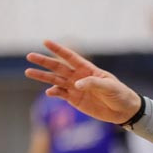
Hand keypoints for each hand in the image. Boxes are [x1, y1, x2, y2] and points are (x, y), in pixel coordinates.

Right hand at [25, 41, 141, 124]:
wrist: (124, 111)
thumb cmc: (119, 94)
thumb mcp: (109, 86)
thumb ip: (92, 83)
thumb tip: (76, 84)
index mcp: (88, 69)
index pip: (70, 57)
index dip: (58, 50)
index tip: (45, 42)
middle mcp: (79, 77)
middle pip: (58, 67)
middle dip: (44, 62)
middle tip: (30, 56)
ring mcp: (75, 88)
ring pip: (56, 80)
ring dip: (43, 77)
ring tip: (28, 72)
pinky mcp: (75, 100)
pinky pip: (61, 94)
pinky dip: (54, 93)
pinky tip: (48, 92)